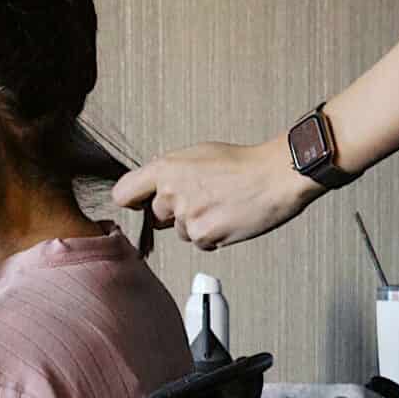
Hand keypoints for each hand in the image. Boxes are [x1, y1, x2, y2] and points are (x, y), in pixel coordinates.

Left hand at [113, 137, 320, 251]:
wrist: (275, 177)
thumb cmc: (242, 164)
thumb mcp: (198, 153)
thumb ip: (171, 170)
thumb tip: (154, 183)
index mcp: (166, 169)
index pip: (124, 193)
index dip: (133, 201)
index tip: (141, 203)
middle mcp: (172, 193)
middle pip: (156, 217)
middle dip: (174, 214)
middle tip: (203, 200)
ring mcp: (187, 216)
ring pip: (181, 232)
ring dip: (197, 225)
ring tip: (221, 205)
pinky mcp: (204, 236)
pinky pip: (201, 243)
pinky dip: (214, 236)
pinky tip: (228, 217)